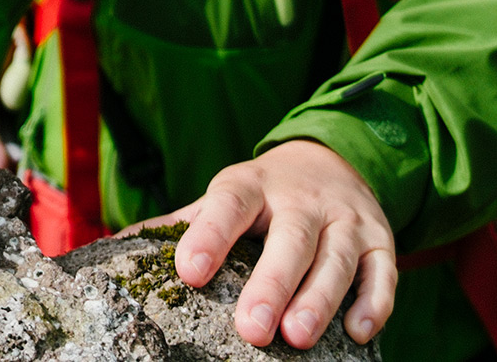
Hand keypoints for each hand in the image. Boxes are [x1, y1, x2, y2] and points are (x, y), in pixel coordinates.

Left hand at [128, 141, 394, 349]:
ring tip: (298, 336)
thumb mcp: (224, 197)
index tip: (189, 272)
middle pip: (290, 239)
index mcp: (253, 185)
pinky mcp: (380, 240)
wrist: (332, 160)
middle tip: (251, 330)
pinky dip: (374, 302)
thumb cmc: (262, 196)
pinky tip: (358, 331)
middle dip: (271, 284)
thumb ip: (181, 225)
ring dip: (319, 299)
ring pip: (336, 259)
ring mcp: (345, 219)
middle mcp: (302, 200)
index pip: (229, 204)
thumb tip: (113, 249)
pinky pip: (383, 272)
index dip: (209, 236)